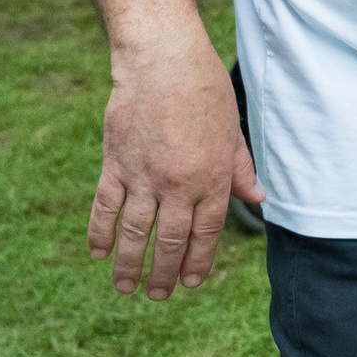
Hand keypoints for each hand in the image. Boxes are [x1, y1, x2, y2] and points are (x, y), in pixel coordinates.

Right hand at [88, 42, 260, 300]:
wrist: (163, 60)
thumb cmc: (204, 90)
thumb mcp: (231, 129)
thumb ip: (240, 168)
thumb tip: (258, 199)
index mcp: (212, 176)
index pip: (206, 232)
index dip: (199, 260)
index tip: (191, 282)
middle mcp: (179, 183)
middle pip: (171, 241)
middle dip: (165, 273)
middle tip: (159, 296)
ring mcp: (144, 176)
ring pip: (136, 232)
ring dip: (130, 265)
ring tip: (127, 288)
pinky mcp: (115, 164)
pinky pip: (105, 207)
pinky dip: (100, 232)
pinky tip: (98, 253)